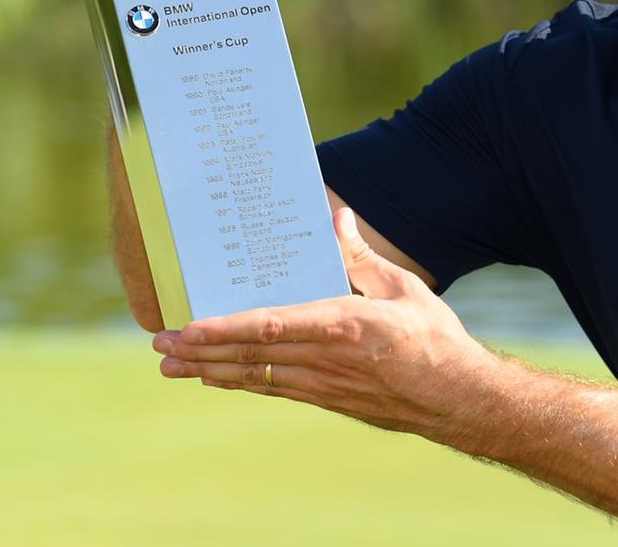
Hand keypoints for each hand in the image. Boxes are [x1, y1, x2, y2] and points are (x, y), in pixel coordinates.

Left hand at [153, 209, 501, 444]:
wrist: (457, 398)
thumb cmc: (434, 338)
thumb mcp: (401, 288)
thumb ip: (359, 256)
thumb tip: (334, 216)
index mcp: (343, 325)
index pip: (270, 327)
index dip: (225, 328)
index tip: (190, 326)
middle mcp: (325, 360)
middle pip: (250, 356)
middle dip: (201, 351)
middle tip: (160, 346)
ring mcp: (323, 385)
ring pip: (254, 376)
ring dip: (209, 370)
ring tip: (172, 366)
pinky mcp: (327, 400)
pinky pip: (273, 389)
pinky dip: (240, 382)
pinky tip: (218, 378)